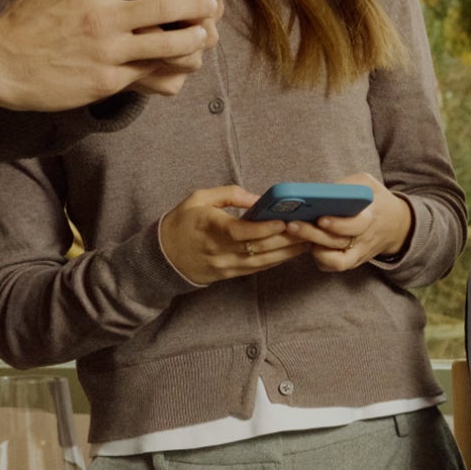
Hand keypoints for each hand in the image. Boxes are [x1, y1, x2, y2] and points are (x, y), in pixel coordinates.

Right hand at [0, 0, 223, 111]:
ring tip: (205, 33)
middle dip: (195, 2)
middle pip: (164, 6)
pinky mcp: (108, 80)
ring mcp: (108, 52)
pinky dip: (168, 66)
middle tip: (211, 0)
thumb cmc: (25, 24)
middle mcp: (102, 19)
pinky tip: (181, 62)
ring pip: (167, 44)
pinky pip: (150, 72)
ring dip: (193, 38)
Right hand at [158, 185, 307, 287]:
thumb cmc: (181, 222)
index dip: (263, 229)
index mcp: (209, 228)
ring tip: (308, 241)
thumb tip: (257, 198)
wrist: (162, 257)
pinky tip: (292, 252)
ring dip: (287, 252)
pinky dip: (277, 260)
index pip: (240, 233)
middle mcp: (219, 250)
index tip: (283, 222)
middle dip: (286, 239)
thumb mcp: (198, 199)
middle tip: (309, 229)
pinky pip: (258, 269)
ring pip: (262, 262)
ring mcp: (226, 265)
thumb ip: (228, 195)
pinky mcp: (230, 274)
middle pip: (258, 248)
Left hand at [290, 173, 414, 273]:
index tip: (321, 218)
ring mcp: (358, 254)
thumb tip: (320, 191)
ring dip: (313, 248)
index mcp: (371, 217)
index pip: (355, 226)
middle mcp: (364, 240)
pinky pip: (331, 266)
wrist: (396, 225)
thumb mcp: (368, 184)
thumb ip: (348, 185)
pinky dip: (318, 257)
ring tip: (296, 234)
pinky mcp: (351, 262)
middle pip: (338, 243)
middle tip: (292, 225)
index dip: (337, 225)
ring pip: (334, 260)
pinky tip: (308, 243)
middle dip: (313, 234)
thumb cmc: (376, 201)